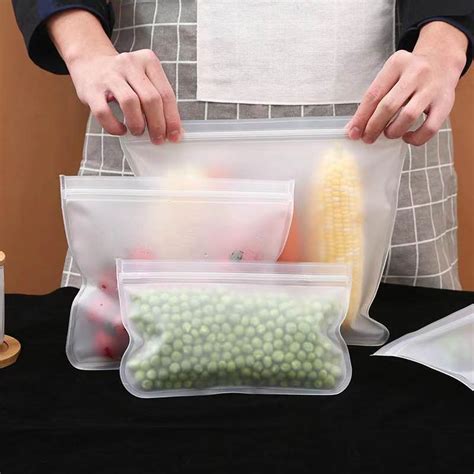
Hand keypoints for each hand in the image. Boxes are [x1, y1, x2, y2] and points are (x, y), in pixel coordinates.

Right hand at [48, 10, 181, 143]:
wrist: (89, 63)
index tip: (174, 136)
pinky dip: (114, 126)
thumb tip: (175, 131)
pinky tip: (121, 130)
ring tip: (138, 131)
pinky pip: (104, 112)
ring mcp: (109, 75)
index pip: (166, 93)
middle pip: (151, 98)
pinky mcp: (91, 89)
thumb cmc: (125, 79)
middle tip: (158, 139)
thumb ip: (159, 102)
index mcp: (148, 61)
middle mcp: (129, 64)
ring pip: (130, 102)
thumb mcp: (145, 81)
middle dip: (157, 125)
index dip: (172, 119)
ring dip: (137, 124)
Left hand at [347, 21, 467, 145]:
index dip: (361, 117)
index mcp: (397, 64)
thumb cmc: (409, 74)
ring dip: (393, 131)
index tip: (352, 133)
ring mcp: (432, 88)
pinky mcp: (445, 102)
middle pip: (388, 106)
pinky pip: (430, 127)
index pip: (373, 95)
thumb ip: (373, 98)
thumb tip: (353, 127)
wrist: (442, 60)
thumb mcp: (390, 76)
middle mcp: (416, 73)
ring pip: (408, 116)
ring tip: (389, 133)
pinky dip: (416, 138)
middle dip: (373, 127)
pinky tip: (407, 137)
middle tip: (368, 138)